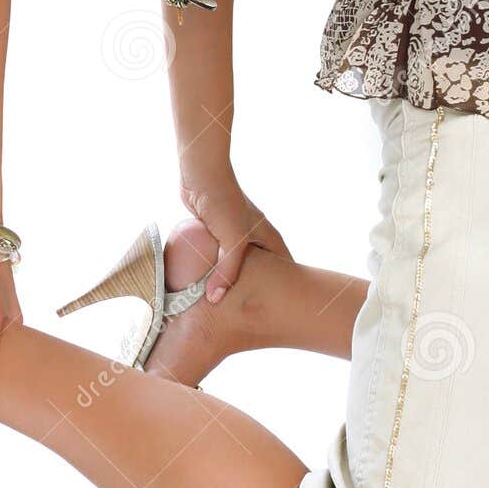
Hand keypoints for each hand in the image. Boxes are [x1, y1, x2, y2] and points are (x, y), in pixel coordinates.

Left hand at [179, 174, 292, 303]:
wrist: (202, 174)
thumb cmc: (224, 202)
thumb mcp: (232, 240)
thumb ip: (227, 271)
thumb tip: (216, 299)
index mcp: (267, 236)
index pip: (284, 266)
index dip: (287, 287)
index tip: (284, 309)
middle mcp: (255, 236)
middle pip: (262, 268)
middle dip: (260, 287)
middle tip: (257, 313)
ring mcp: (236, 234)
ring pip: (239, 264)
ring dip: (234, 278)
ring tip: (231, 304)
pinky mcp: (217, 233)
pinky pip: (219, 257)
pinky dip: (216, 269)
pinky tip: (208, 283)